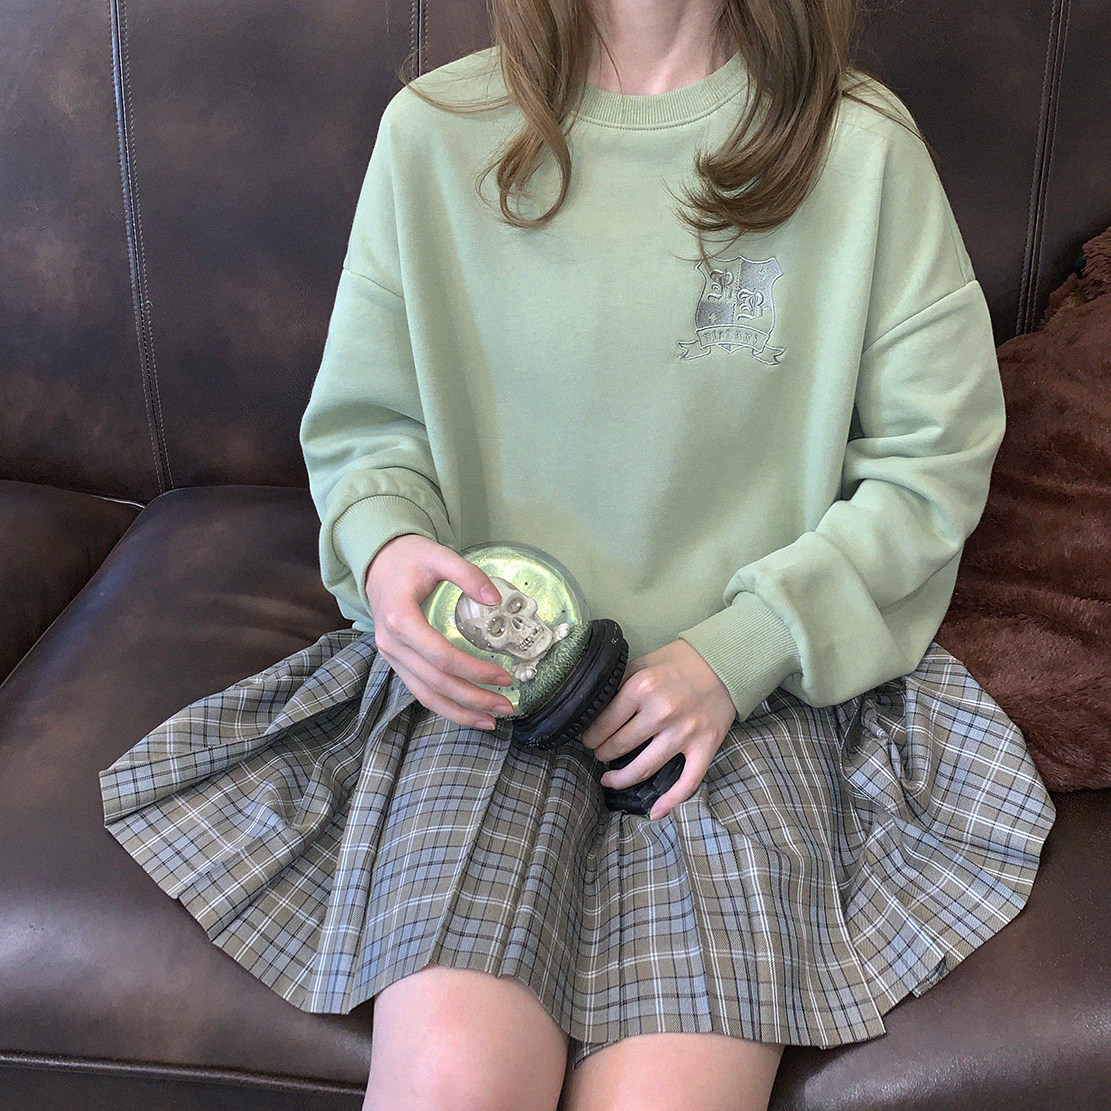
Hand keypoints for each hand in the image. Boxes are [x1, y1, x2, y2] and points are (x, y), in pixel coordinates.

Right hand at [365, 533, 515, 729]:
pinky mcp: (397, 662)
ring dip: (460, 711)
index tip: (505, 676)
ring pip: (425, 695)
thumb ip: (467, 574)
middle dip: (473, 698)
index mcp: (400, 619)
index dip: (474, 670)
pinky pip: (420, 690)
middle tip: (507, 706)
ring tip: (491, 720)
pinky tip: (468, 712)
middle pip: (436, 682)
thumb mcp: (439, 555)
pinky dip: (445, 705)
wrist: (378, 562)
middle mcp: (392, 644)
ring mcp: (392, 656)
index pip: (441, 656)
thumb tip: (495, 599)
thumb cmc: (409, 558)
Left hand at [580, 639, 736, 820]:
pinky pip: (688, 782)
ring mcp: (684, 733)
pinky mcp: (705, 747)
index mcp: (642, 688)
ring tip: (609, 779)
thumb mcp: (642, 663)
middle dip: (602, 754)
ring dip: (621, 778)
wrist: (723, 663)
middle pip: (619, 746)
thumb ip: (619, 684)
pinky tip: (655, 813)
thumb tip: (593, 707)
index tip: (588, 738)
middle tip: (599, 754)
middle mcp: (662, 712)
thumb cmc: (679, 662)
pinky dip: (671, 802)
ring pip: (644, 768)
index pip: (603, 723)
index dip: (590, 735)